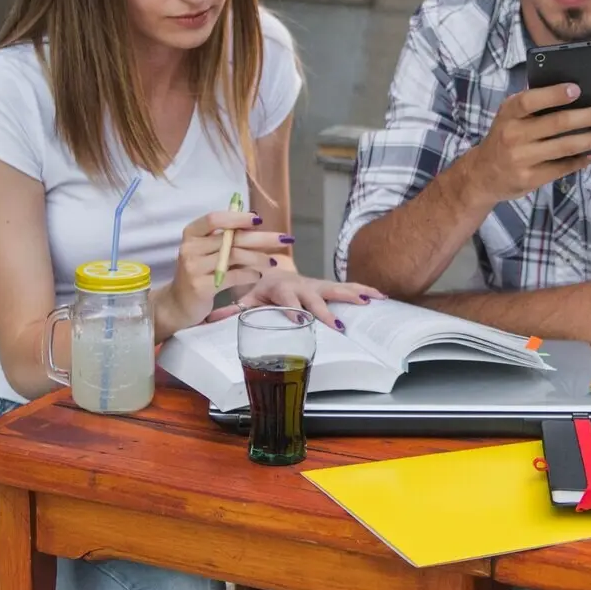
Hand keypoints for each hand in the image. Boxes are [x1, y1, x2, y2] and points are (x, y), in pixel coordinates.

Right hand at [157, 209, 294, 332]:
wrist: (177, 304)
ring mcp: (193, 268)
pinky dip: (249, 274)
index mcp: (191, 234)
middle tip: (284, 238)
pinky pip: (232, 277)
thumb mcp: (206, 252)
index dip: (237, 217)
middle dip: (261, 238)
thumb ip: (224, 239)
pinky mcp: (201, 287)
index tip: (259, 219)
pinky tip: (258, 275)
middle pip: (230, 238)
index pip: (214, 219)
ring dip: (259, 258)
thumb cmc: (198, 273)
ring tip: (273, 262)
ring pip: (234, 256)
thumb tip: (255, 224)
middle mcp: (190, 248)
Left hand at [205, 271, 386, 331]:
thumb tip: (209, 320)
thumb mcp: (245, 296)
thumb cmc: (259, 285)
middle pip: (314, 297)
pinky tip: (381, 296)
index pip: (286, 297)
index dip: (292, 308)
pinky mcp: (326, 287)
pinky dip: (364, 290)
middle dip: (325, 310)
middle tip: (337, 325)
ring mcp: (315, 285)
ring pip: (335, 289)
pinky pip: (347, 288)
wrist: (272, 264)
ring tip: (372, 301)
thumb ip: (230, 310)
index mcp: (279, 286)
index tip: (298, 319)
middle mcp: (300, 284)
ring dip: (352, 295)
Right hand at [466, 83, 590, 204]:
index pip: (531, 100)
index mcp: (509, 113)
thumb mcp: (510, 117)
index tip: (578, 89)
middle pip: (556, 123)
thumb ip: (534, 106)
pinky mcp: (529, 178)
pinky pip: (561, 168)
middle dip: (588, 116)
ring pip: (564, 147)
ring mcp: (521, 158)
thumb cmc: (505, 137)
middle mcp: (513, 134)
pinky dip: (581, 160)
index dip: (554, 94)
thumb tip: (577, 96)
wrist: (481, 174)